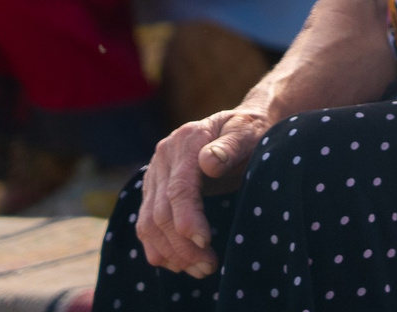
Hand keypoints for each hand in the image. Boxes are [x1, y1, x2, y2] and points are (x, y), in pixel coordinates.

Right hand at [134, 107, 271, 276]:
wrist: (242, 126)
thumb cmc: (251, 131)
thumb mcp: (248, 132)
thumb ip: (231, 146)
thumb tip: (209, 163)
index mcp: (187, 141)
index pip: (178, 188)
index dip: (187, 218)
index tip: (204, 242)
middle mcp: (164, 156)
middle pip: (160, 211)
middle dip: (182, 245)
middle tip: (209, 267)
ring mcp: (156, 174)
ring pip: (148, 224)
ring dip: (170, 253)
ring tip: (200, 270)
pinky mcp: (154, 190)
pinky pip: (146, 225)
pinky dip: (159, 249)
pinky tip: (179, 264)